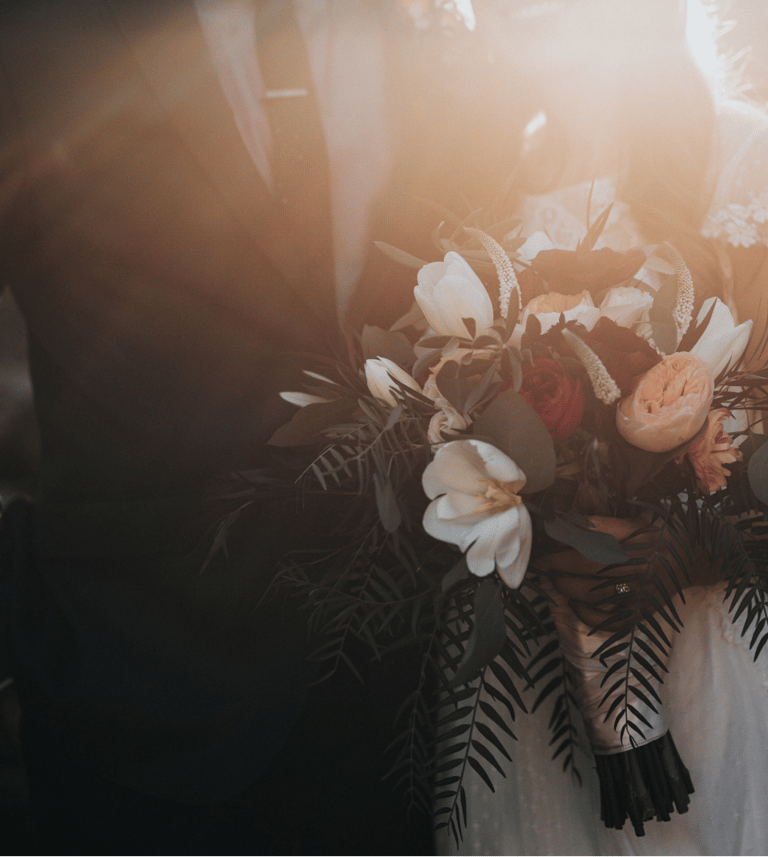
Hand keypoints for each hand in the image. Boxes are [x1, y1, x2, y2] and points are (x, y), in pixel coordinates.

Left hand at [533, 516, 714, 631]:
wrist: (698, 562)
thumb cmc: (661, 537)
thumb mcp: (637, 520)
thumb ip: (603, 518)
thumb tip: (570, 510)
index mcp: (636, 537)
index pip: (589, 535)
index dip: (562, 538)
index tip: (545, 541)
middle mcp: (637, 564)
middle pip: (584, 565)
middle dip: (556, 564)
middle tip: (542, 563)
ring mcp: (639, 591)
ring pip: (590, 592)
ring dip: (564, 586)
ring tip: (554, 579)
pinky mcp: (641, 612)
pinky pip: (605, 618)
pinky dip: (585, 612)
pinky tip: (575, 601)